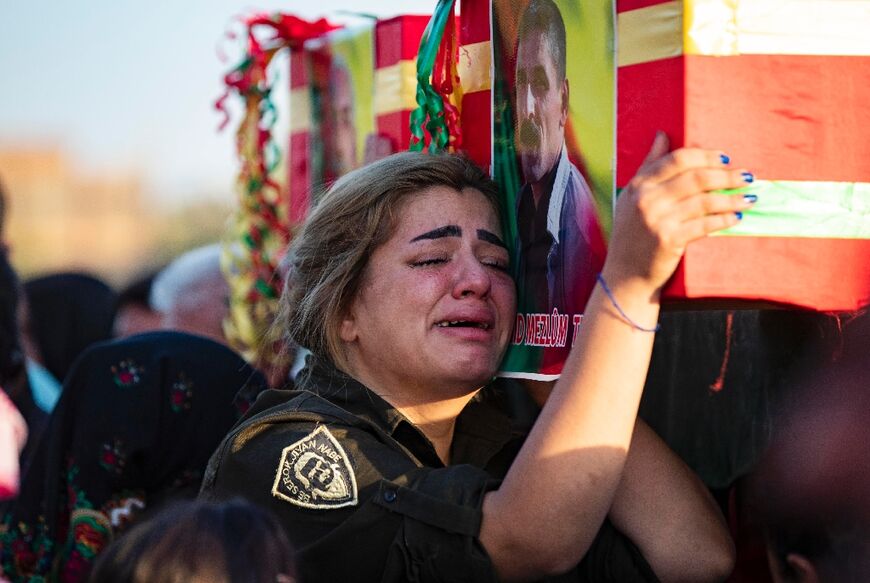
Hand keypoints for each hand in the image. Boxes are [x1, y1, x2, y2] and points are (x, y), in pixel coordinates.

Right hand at [604, 132, 754, 292]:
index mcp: (639, 185)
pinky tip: (736, 217)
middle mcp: (646, 199)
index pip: (678, 160)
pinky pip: (705, 224)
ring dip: (731, 198)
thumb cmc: (631, 234)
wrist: (625, 274)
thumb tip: (662, 135)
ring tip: (749, 197)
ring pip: (704, 201)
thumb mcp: (632, 196)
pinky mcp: (669, 240)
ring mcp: (657, 220)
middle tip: (746, 176)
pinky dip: (724, 219)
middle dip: (726, 176)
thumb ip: (649, 166)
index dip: (706, 156)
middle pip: (696, 178)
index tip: (726, 158)